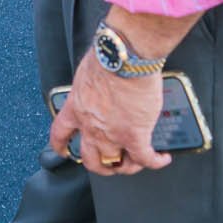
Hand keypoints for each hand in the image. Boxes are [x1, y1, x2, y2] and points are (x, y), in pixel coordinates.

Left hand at [47, 45, 171, 176]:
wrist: (123, 58)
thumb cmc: (106, 57)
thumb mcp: (86, 73)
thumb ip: (91, 86)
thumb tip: (100, 84)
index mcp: (76, 107)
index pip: (60, 133)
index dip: (61, 146)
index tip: (65, 151)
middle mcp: (90, 125)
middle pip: (90, 158)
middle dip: (100, 165)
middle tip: (110, 163)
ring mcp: (112, 134)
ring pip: (116, 164)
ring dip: (128, 166)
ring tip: (137, 161)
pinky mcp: (134, 136)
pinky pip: (145, 158)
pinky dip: (155, 161)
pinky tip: (162, 158)